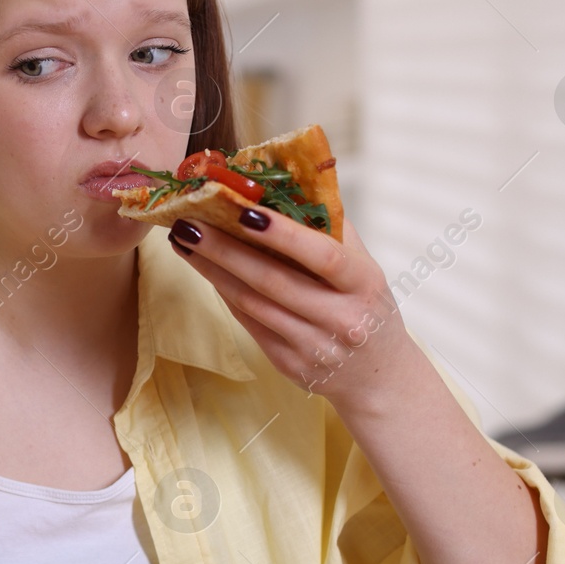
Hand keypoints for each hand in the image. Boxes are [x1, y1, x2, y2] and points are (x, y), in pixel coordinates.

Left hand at [166, 210, 412, 411]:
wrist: (380, 379)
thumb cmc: (366, 307)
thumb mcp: (366, 268)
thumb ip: (332, 229)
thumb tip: (288, 184)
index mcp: (364, 284)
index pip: (323, 255)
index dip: (283, 234)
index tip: (242, 209)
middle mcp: (341, 318)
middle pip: (273, 280)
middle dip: (225, 249)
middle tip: (188, 222)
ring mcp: (313, 346)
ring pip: (252, 303)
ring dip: (212, 270)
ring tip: (184, 241)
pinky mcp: (289, 364)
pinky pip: (248, 322)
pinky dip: (224, 292)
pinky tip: (204, 268)